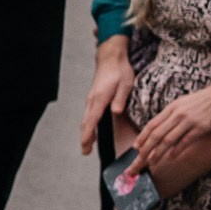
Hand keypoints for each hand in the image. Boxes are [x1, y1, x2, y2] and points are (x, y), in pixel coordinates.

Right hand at [80, 37, 135, 154]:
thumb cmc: (119, 70)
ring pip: (85, 120)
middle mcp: (92, 101)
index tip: (86, 148)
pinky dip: (88, 124)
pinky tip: (92, 129)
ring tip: (88, 144)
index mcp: (99, 99)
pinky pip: (88, 114)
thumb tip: (116, 112)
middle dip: (85, 138)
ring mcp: (91, 99)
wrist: (111, 57)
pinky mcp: (93, 98)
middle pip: (85, 124)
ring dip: (86, 133)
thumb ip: (120, 99)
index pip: (91, 122)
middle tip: (86, 152)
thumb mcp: (125, 84)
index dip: (88, 136)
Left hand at [124, 72, 210, 178]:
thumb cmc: (208, 98)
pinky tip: (170, 157)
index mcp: (172, 107)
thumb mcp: (185, 102)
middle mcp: (178, 114)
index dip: (142, 137)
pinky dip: (176, 150)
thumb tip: (162, 127)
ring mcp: (189, 120)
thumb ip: (173, 114)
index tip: (136, 148)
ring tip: (151, 162)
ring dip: (157, 153)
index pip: (152, 124)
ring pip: (168, 139)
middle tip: (138, 161)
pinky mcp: (202, 127)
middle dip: (145, 150)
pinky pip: (185, 141)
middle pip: (156, 134)